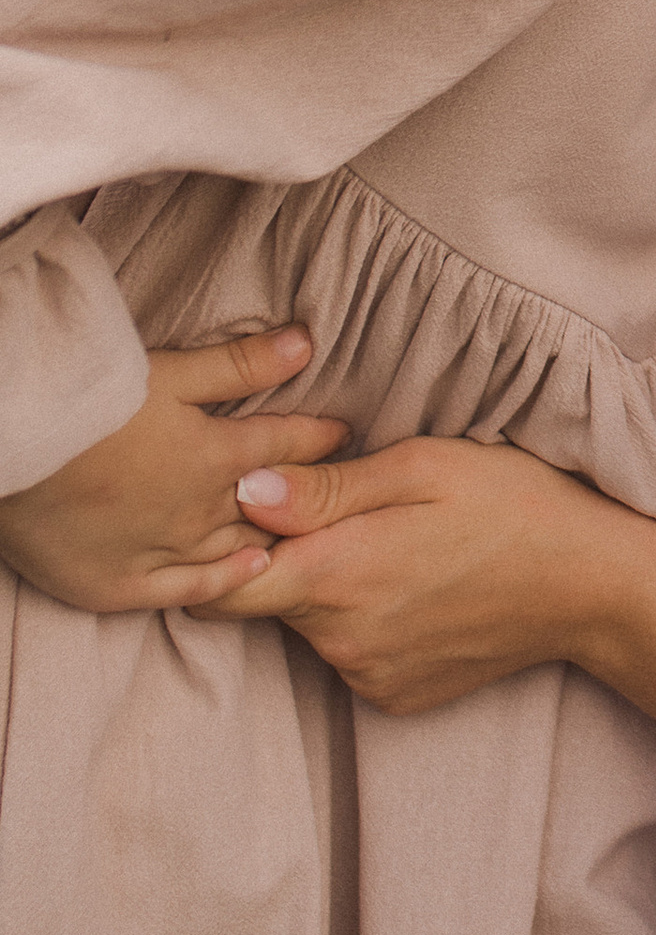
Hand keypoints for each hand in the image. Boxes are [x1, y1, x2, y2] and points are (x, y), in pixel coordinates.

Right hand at [0, 326, 336, 611]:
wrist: (12, 446)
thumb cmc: (87, 398)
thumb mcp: (170, 371)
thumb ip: (241, 364)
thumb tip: (308, 345)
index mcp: (216, 455)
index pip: (288, 446)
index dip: (320, 436)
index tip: (343, 432)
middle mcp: (199, 511)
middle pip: (273, 504)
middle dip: (306, 493)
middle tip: (334, 485)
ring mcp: (160, 552)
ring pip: (238, 549)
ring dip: (272, 536)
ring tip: (300, 526)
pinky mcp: (118, 584)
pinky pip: (187, 590)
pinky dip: (224, 582)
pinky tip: (251, 572)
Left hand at [211, 439, 655, 757]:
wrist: (595, 586)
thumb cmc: (516, 505)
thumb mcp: (426, 466)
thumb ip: (328, 486)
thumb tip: (244, 490)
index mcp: (337, 573)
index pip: (220, 581)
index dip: (220, 544)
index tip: (248, 511)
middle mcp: (339, 638)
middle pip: (266, 599)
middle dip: (286, 555)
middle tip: (351, 511)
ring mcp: (366, 674)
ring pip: (311, 625)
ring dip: (331, 588)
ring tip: (399, 546)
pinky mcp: (394, 696)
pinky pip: (351, 653)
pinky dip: (366, 622)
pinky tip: (420, 588)